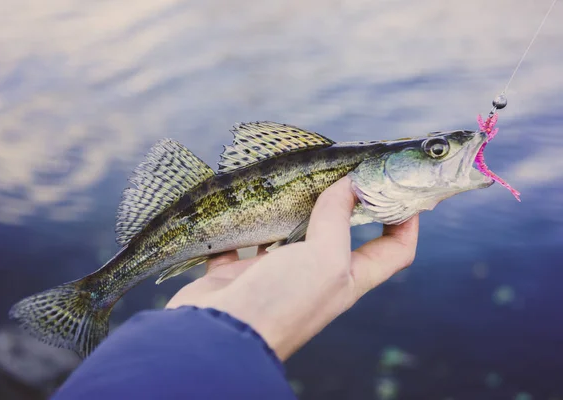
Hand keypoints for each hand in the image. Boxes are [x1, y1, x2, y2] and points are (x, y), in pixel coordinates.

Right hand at [166, 176, 418, 360]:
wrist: (219, 333)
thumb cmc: (282, 302)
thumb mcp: (324, 259)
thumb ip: (337, 220)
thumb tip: (349, 185)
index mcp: (347, 278)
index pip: (393, 252)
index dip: (406, 223)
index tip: (402, 189)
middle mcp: (315, 276)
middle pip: (339, 234)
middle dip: (344, 202)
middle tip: (341, 168)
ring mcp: (276, 273)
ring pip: (290, 232)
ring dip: (291, 208)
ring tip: (292, 176)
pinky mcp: (239, 271)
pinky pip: (243, 240)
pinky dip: (244, 222)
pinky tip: (245, 200)